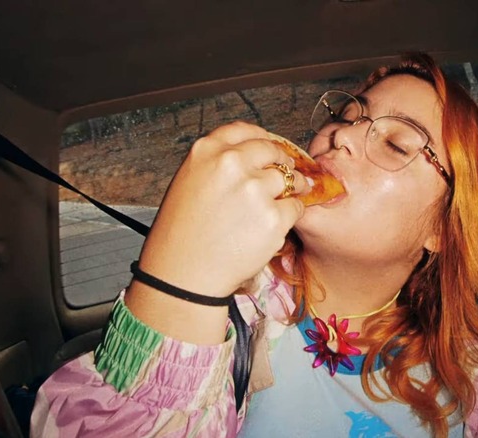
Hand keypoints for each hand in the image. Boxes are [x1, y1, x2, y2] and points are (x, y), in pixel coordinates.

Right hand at [137, 122, 308, 297]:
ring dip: (293, 189)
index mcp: (206, 151)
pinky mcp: (273, 217)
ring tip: (283, 202)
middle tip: (287, 176)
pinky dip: (291, 216)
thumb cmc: (181, 235)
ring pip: (290, 179)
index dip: (263, 139)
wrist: (183, 274)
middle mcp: (231, 164)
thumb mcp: (188, 183)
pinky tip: (274, 226)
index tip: (271, 148)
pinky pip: (296, 208)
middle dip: (283, 163)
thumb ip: (216, 164)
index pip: (245, 130)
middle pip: (273, 151)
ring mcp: (254, 189)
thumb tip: (250, 158)